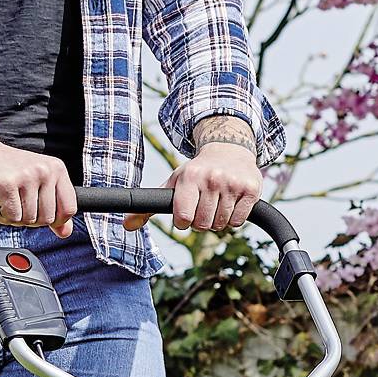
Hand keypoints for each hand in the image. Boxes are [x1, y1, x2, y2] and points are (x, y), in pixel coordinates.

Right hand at [0, 103, 76, 235]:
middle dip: (30, 218)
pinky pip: (13, 218)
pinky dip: (2, 216)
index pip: (69, 208)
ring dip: (14, 216)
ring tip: (5, 199)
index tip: (40, 214)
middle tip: (16, 202)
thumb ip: (53, 207)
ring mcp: (26, 177)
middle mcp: (44, 170)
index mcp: (56, 169)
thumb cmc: (4, 168)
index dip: (55, 220)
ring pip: (29, 220)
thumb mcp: (35, 183)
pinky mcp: (6, 186)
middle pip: (48, 219)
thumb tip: (65, 232)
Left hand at [125, 141, 260, 233]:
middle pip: (203, 225)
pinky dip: (233, 219)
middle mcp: (212, 179)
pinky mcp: (251, 189)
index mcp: (190, 177)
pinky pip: (238, 222)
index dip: (184, 221)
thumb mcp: (172, 183)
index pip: (183, 218)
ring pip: (221, 225)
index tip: (186, 213)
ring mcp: (233, 184)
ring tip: (217, 204)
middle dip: (201, 222)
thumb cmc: (197, 172)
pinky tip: (230, 203)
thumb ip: (148, 206)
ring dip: (217, 221)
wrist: (229, 150)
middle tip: (203, 207)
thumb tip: (126, 226)